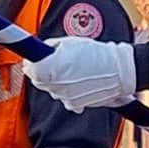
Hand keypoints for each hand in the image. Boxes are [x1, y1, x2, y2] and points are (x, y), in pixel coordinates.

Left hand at [22, 38, 137, 112]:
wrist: (119, 70)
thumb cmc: (97, 54)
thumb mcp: (70, 42)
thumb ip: (51, 47)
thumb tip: (41, 50)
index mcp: (52, 68)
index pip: (30, 69)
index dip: (31, 63)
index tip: (33, 59)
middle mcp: (56, 85)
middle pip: (39, 81)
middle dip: (43, 72)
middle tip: (53, 62)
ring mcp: (65, 97)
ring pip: (52, 89)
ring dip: (57, 81)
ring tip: (73, 70)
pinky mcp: (74, 105)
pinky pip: (64, 98)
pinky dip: (68, 91)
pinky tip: (79, 82)